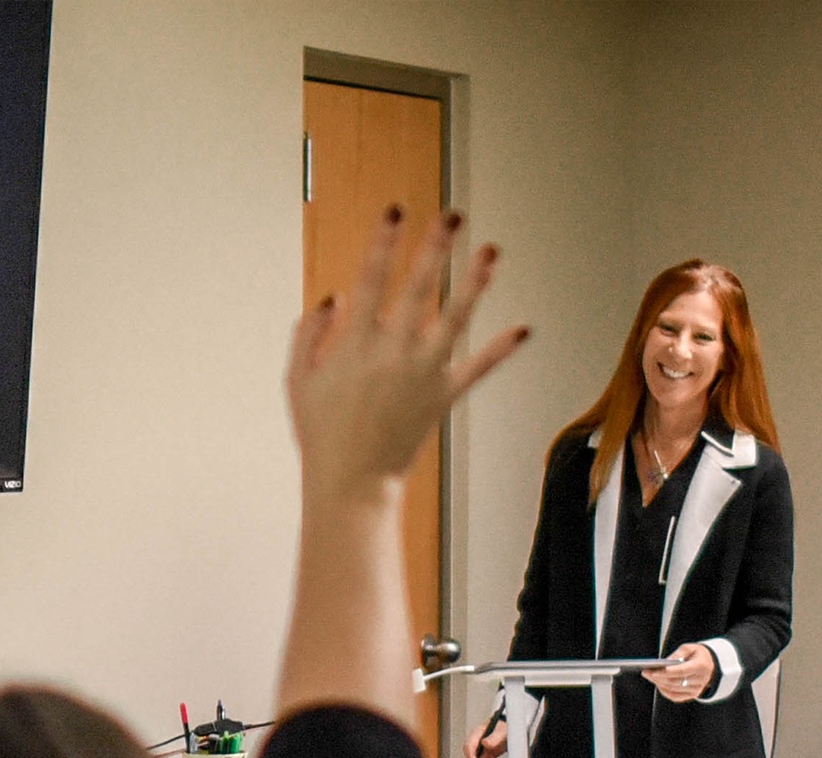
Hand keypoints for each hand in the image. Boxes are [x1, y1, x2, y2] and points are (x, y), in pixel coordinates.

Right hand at [285, 207, 528, 499]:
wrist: (350, 482)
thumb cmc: (320, 432)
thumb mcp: (297, 379)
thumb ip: (309, 333)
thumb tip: (336, 297)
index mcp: (353, 342)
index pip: (371, 278)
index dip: (384, 241)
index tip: (396, 212)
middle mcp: (390, 352)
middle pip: (418, 287)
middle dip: (436, 247)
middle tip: (452, 216)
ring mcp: (420, 374)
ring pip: (453, 318)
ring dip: (474, 283)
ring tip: (491, 252)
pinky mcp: (441, 397)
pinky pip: (476, 369)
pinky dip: (501, 350)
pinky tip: (524, 329)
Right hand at [463, 716, 508, 757]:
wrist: (511, 729)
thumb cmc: (505, 727)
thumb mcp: (503, 731)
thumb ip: (494, 737)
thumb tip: (485, 743)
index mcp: (478, 734)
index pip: (468, 747)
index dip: (470, 757)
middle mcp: (477, 743)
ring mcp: (480, 751)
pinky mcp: (485, 757)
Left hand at [644, 643, 714, 703]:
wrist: (712, 665)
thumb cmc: (699, 655)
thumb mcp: (690, 648)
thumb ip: (678, 653)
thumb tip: (666, 662)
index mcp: (701, 666)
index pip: (682, 671)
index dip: (667, 672)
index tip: (654, 671)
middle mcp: (700, 680)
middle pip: (675, 682)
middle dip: (658, 678)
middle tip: (646, 673)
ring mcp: (697, 690)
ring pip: (673, 689)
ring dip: (659, 684)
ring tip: (649, 677)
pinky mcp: (693, 695)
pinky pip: (675, 697)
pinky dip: (664, 691)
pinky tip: (657, 684)